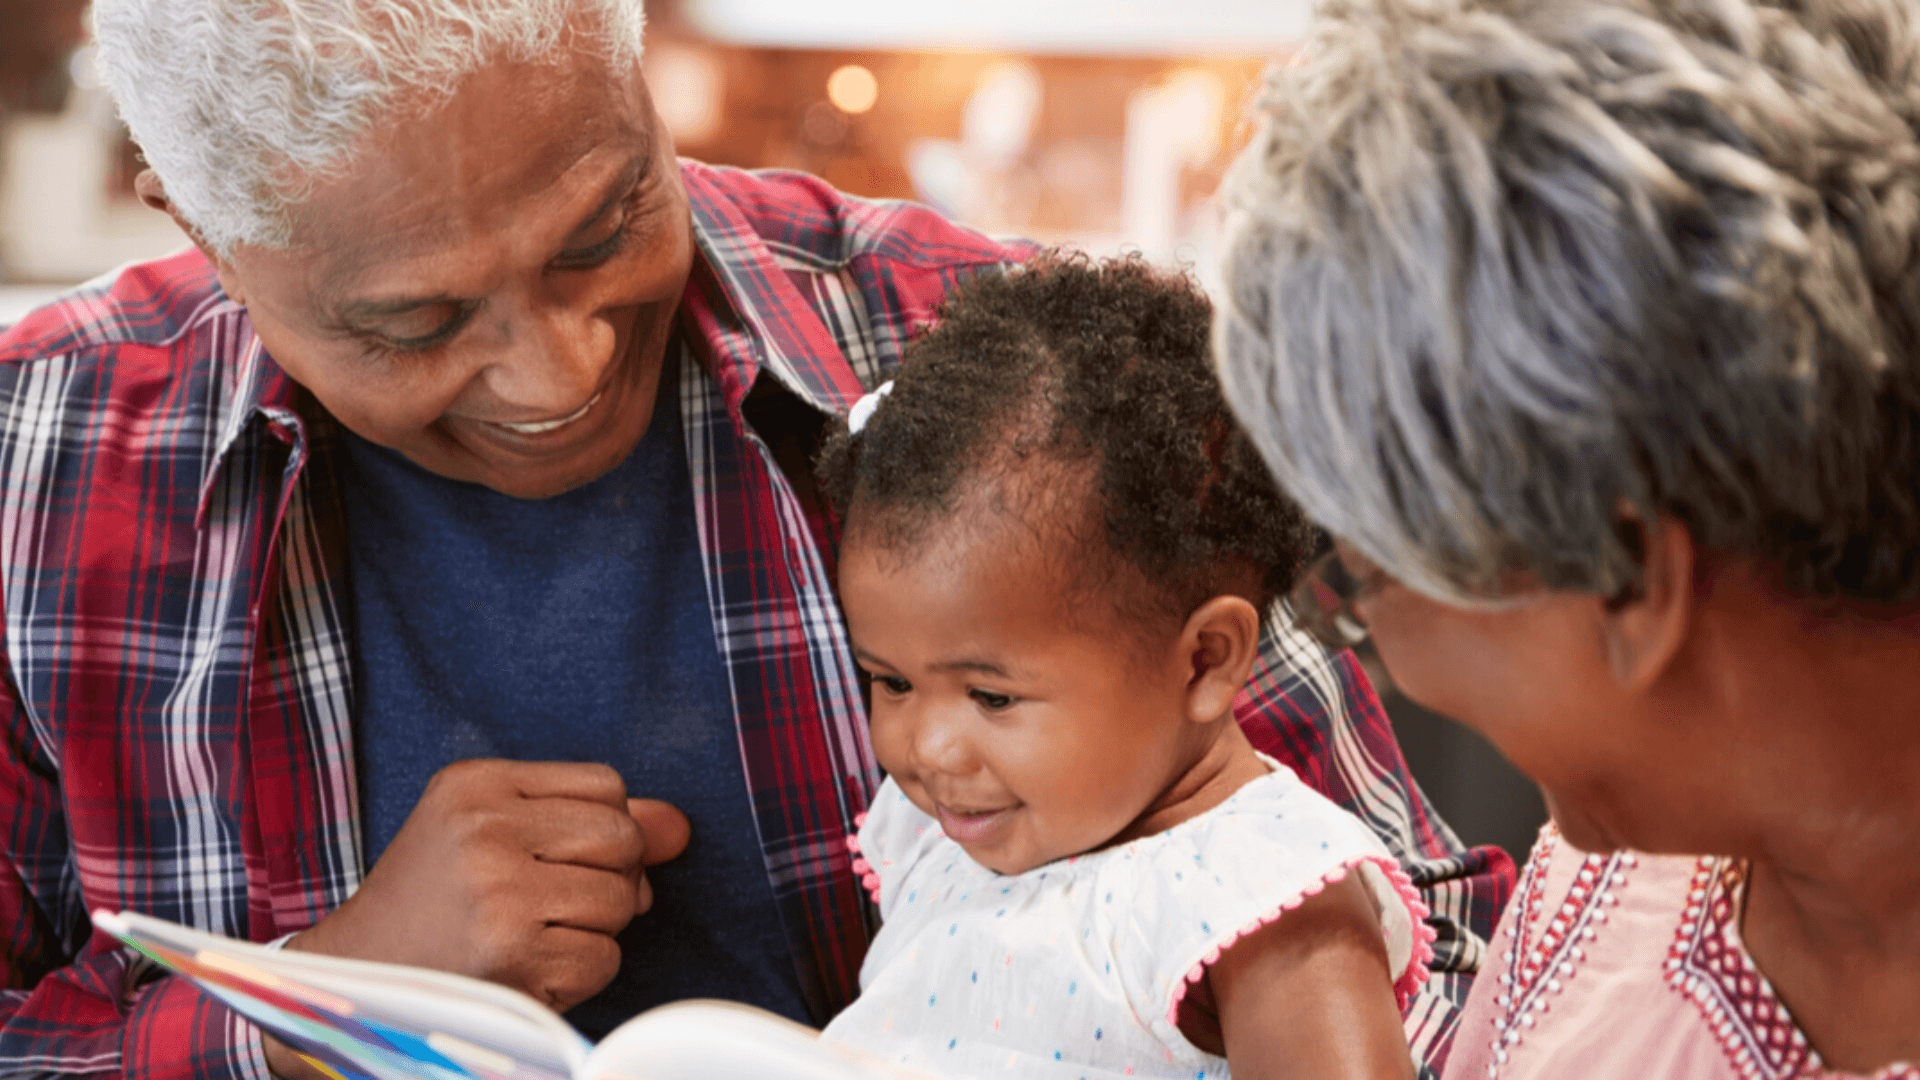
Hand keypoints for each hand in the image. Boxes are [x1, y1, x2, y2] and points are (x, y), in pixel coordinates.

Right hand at [268, 759, 687, 1066]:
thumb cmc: (437, 899)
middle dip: (611, 876)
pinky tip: (529, 968)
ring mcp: (497, 894)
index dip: (605, 829)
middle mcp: (485, 830)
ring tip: (534, 933)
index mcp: (478, 783)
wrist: (356, 978)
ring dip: (596, 928)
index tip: (561, 858)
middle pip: (623, 839)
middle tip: (555, 901)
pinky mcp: (511, 958)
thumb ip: (590, 818)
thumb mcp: (494, 831)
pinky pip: (605, 958)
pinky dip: (580, 973)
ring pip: (622, 901)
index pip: (607, 786)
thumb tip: (679, 827)